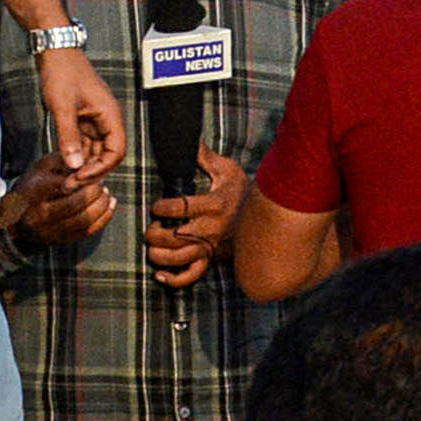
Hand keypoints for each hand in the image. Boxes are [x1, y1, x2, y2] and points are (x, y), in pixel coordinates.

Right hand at [0, 154, 109, 249]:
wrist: (16, 218)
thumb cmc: (34, 186)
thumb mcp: (43, 167)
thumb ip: (65, 161)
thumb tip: (92, 159)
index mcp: (35, 193)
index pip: (67, 185)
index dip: (86, 178)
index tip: (93, 171)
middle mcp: (40, 215)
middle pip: (79, 203)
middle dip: (96, 191)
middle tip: (101, 182)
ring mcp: (49, 231)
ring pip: (85, 219)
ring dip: (102, 205)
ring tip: (105, 193)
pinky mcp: (60, 240)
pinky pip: (87, 231)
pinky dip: (104, 218)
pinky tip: (109, 204)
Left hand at [32, 46, 124, 190]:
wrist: (56, 53)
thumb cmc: (63, 74)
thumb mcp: (63, 107)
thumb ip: (68, 137)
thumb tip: (74, 165)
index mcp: (110, 115)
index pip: (116, 151)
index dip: (101, 168)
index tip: (80, 177)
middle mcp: (107, 120)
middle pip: (108, 154)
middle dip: (91, 171)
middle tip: (70, 183)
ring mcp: (95, 120)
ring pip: (96, 151)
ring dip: (83, 166)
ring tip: (65, 178)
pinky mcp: (84, 120)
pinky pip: (85, 144)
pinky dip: (76, 155)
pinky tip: (64, 164)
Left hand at [146, 147, 248, 289]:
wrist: (268, 216)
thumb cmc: (243, 191)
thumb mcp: (228, 170)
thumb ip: (206, 158)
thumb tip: (189, 141)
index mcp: (214, 205)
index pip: (179, 207)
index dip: (161, 207)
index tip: (157, 206)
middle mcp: (211, 228)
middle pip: (173, 237)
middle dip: (154, 233)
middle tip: (152, 227)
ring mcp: (211, 246)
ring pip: (177, 258)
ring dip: (157, 254)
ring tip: (153, 246)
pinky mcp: (213, 260)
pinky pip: (191, 276)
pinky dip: (173, 279)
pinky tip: (160, 274)